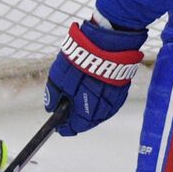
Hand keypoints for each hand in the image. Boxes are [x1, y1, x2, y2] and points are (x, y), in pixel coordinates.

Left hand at [44, 20, 144, 135]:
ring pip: (101, 114)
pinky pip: (110, 103)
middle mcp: (101, 108)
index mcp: (85, 108)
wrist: (106, 44)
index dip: (66, 127)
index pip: (75, 127)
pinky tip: (94, 96)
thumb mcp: (57, 79)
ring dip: (90, 112)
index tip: (60, 126)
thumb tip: (51, 108)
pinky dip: (102, 102)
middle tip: (69, 114)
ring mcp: (114, 100)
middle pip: (89, 122)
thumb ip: (53, 96)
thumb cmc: (79, 61)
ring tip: (80, 103)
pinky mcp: (122, 91)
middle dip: (78, 119)